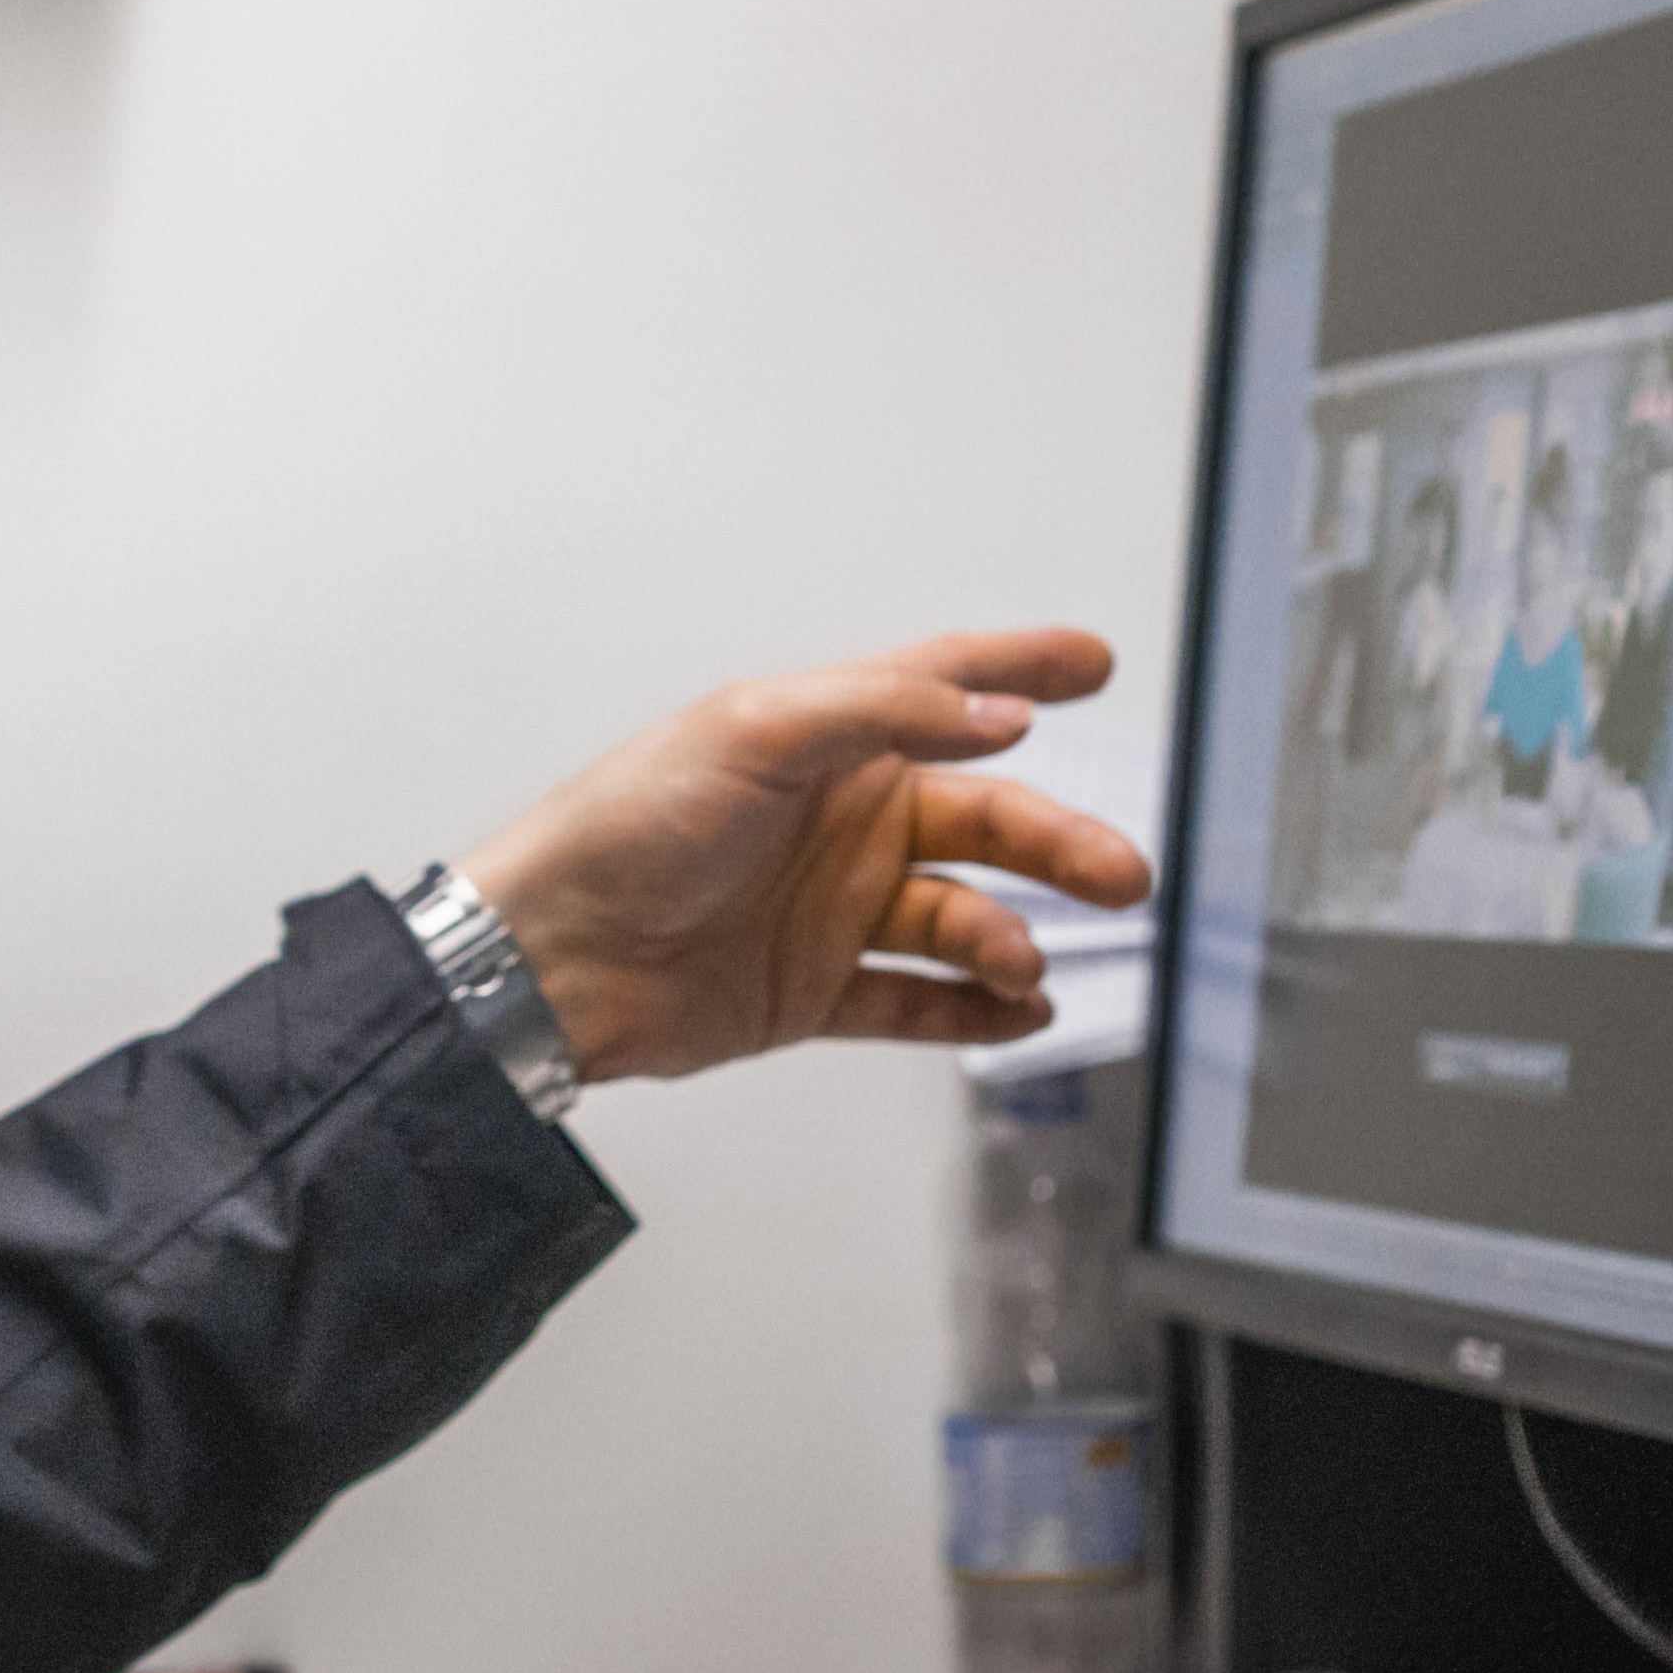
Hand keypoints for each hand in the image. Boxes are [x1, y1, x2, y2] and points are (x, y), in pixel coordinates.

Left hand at [458, 628, 1148, 1084]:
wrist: (552, 955)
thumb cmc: (626, 824)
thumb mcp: (753, 735)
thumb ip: (883, 714)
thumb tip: (998, 713)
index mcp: (827, 742)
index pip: (944, 688)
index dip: (1020, 668)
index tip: (1097, 661)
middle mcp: (842, 820)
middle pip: (984, 820)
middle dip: (1058, 842)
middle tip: (1120, 872)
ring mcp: (833, 908)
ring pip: (961, 917)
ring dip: (1007, 938)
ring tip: (1020, 959)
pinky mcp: (816, 990)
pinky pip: (918, 1001)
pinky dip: (972, 1010)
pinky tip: (1018, 1011)